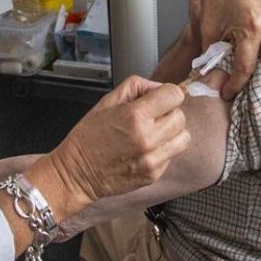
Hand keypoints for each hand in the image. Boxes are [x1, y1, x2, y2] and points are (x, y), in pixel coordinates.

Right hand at [44, 75, 188, 212]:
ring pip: (183, 137)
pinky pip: (172, 155)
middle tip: (152, 117)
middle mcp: (147, 138)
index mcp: (135, 116)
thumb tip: (158, 87)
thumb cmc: (88, 137)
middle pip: (181, 116)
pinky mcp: (154, 174)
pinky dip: (163, 150)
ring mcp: (152, 159)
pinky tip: (145, 149)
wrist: (77, 173)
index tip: (160, 98)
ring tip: (153, 133)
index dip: (167, 93)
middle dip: (169, 113)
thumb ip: (136, 86)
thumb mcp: (107, 101)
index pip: (174, 95)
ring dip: (172, 133)